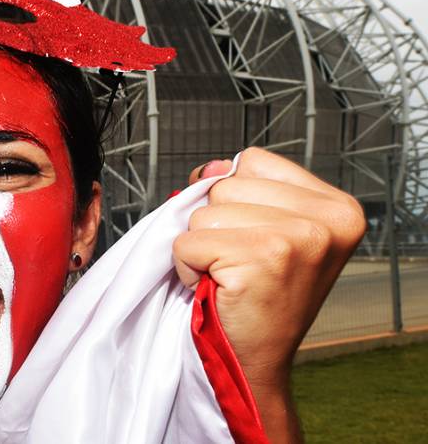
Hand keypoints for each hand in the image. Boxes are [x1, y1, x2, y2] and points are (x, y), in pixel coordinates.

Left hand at [173, 148, 365, 441]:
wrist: (257, 363)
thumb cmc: (259, 297)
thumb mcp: (265, 230)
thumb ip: (242, 190)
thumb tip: (210, 168)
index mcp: (337, 206)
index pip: (253, 162)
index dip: (233, 196)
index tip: (251, 237)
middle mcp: (327, 219)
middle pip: (225, 185)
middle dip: (216, 225)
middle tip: (240, 264)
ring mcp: (297, 238)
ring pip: (204, 213)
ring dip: (201, 248)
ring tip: (230, 277)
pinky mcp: (262, 259)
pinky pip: (187, 243)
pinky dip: (188, 267)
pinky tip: (215, 289)